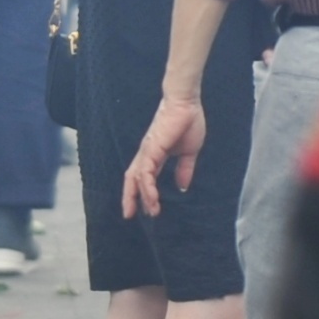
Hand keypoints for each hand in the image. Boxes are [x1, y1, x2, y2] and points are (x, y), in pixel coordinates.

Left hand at [122, 95, 206, 220]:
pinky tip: (153, 199)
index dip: (141, 192)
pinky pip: (146, 173)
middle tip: (129, 215)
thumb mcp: (189, 152)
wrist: (186, 103)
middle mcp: (147, 154)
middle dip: (129, 197)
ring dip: (142, 197)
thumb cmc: (188, 121)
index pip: (143, 177)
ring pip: (137, 178)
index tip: (146, 209)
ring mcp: (147, 151)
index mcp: (155, 154)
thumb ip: (184, 169)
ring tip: (151, 212)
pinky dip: (147, 187)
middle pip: (132, 179)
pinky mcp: (152, 149)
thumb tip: (183, 187)